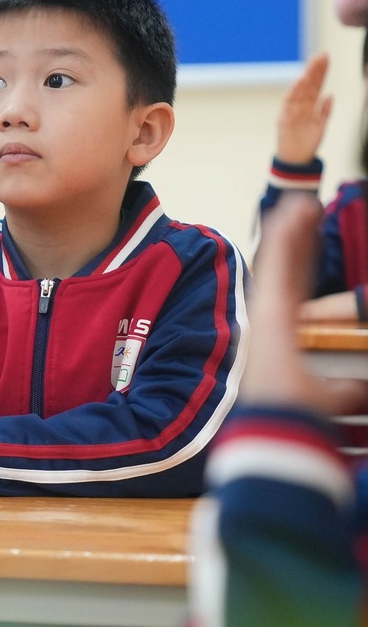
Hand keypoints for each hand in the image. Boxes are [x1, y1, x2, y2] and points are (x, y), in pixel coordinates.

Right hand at [242, 194, 367, 415]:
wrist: (277, 421)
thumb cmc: (297, 411)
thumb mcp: (336, 395)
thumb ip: (349, 389)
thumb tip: (364, 387)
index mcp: (283, 334)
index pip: (297, 290)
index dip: (301, 263)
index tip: (307, 239)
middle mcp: (272, 318)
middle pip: (288, 270)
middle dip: (296, 241)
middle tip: (304, 212)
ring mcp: (267, 308)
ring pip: (280, 261)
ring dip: (289, 231)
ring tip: (301, 204)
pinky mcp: (268, 303)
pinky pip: (277, 263)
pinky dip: (283, 237)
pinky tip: (292, 212)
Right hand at [275, 53, 332, 164]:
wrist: (296, 161)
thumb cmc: (308, 144)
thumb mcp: (321, 125)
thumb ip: (325, 111)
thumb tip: (330, 95)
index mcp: (310, 107)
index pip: (316, 86)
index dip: (321, 73)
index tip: (325, 59)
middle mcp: (301, 107)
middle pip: (309, 86)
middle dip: (314, 71)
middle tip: (321, 56)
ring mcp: (292, 112)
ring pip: (300, 91)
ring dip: (306, 78)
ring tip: (312, 65)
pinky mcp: (284, 119)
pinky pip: (289, 103)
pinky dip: (295, 93)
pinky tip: (301, 81)